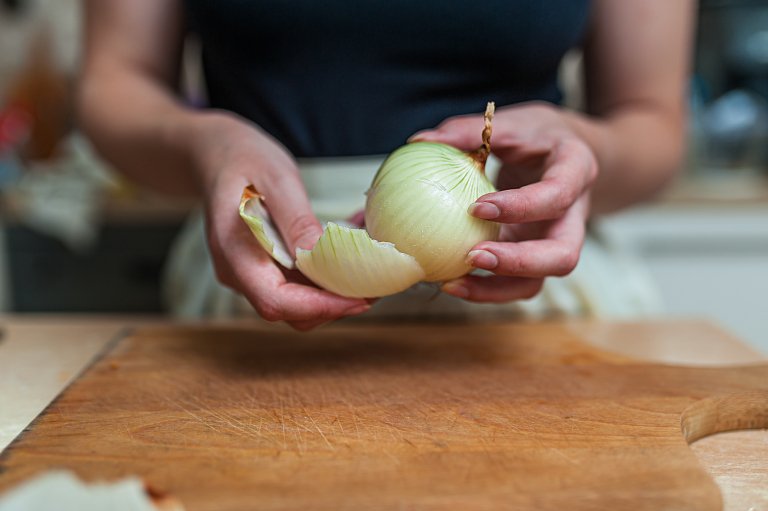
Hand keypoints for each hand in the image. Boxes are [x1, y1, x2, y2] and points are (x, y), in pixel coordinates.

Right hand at [192, 112, 369, 328]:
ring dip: (335, 292)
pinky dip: (326, 277)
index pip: (276, 300)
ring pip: (298, 303)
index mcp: (234, 252)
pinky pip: (298, 284)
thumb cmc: (243, 157)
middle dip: (335, 304)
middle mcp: (239, 273)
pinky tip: (350, 256)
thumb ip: (296, 220)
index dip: (321, 307)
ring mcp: (250, 273)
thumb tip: (321, 256)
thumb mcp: (275, 178)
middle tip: (376, 284)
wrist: (215, 153)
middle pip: (290, 310)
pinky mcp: (264, 268)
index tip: (361, 298)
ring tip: (370, 270)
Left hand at [411, 102, 596, 302]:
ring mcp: (556, 243)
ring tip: (452, 283)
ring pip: (540, 281)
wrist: (569, 155)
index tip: (477, 207)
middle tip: (473, 256)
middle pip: (562, 257)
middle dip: (518, 263)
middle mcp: (574, 217)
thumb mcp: (512, 123)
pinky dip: (486, 289)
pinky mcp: (536, 259)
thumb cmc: (538, 136)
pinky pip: (517, 284)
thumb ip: (470, 130)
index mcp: (576, 171)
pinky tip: (451, 282)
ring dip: (497, 289)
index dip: (522, 207)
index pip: (557, 195)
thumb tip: (419, 141)